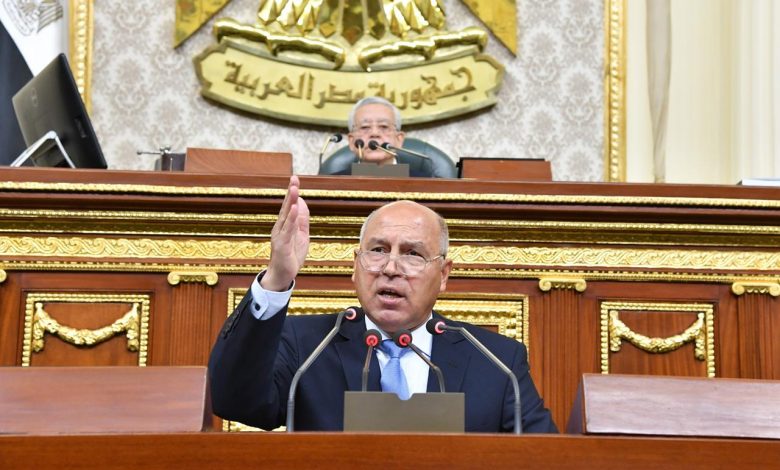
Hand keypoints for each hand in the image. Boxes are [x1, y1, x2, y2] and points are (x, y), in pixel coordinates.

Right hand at [261, 176, 309, 291]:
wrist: (282, 276)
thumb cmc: (291, 256)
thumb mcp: (301, 235)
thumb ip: (302, 219)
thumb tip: (301, 202)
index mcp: (285, 224)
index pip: (289, 205)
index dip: (292, 192)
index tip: (295, 178)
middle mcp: (280, 227)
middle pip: (286, 207)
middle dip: (290, 192)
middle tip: (294, 178)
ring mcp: (280, 235)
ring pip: (286, 216)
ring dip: (290, 202)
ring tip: (295, 190)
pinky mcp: (282, 244)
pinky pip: (287, 230)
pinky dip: (291, 219)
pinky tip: (294, 209)